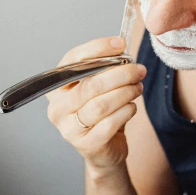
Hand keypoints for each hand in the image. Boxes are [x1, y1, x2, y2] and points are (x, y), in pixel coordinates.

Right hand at [45, 37, 145, 169]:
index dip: (97, 49)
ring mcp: (69, 128)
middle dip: (120, 74)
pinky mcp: (86, 144)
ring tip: (138, 88)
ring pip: (101, 104)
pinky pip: (110, 123)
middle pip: (91, 85)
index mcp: (57, 88)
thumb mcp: (98, 88)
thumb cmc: (101, 115)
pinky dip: (126, 112)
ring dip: (125, 93)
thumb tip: (120, 47)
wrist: (104, 150)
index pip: (73, 61)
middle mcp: (57, 108)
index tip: (120, 44)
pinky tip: (131, 107)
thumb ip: (104, 68)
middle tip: (138, 70)